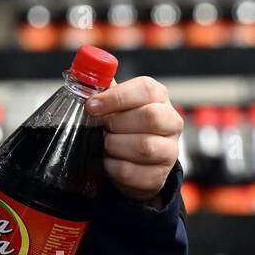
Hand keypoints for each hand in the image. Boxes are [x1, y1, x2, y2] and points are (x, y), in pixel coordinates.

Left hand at [85, 76, 182, 202]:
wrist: (135, 163)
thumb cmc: (124, 127)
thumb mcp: (116, 105)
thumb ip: (105, 91)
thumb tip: (83, 79)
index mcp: (159, 98)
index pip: (145, 89)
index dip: (117, 97)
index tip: (92, 105)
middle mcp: (171, 122)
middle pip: (150, 117)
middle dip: (117, 123)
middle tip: (102, 127)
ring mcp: (169, 151)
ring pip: (144, 147)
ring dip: (115, 146)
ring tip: (106, 145)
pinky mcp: (158, 176)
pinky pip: (132, 171)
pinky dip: (112, 167)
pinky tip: (108, 161)